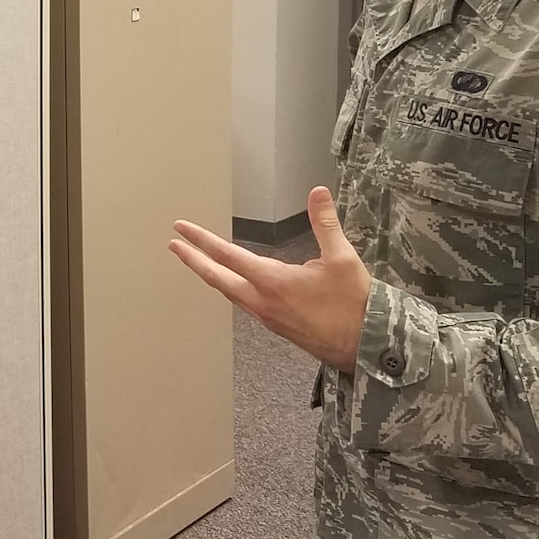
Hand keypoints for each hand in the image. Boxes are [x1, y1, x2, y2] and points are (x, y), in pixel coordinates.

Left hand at [168, 186, 369, 371]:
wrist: (364, 347)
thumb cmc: (353, 304)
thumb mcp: (342, 258)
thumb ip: (325, 223)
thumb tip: (317, 192)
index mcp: (272, 282)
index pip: (227, 256)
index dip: (201, 240)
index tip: (181, 229)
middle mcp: (261, 301)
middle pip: (217, 278)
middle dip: (193, 260)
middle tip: (174, 245)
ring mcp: (266, 317)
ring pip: (228, 293)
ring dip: (211, 275)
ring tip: (198, 262)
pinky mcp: (275, 326)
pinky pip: (243, 303)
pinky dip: (229, 288)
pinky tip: (233, 284)